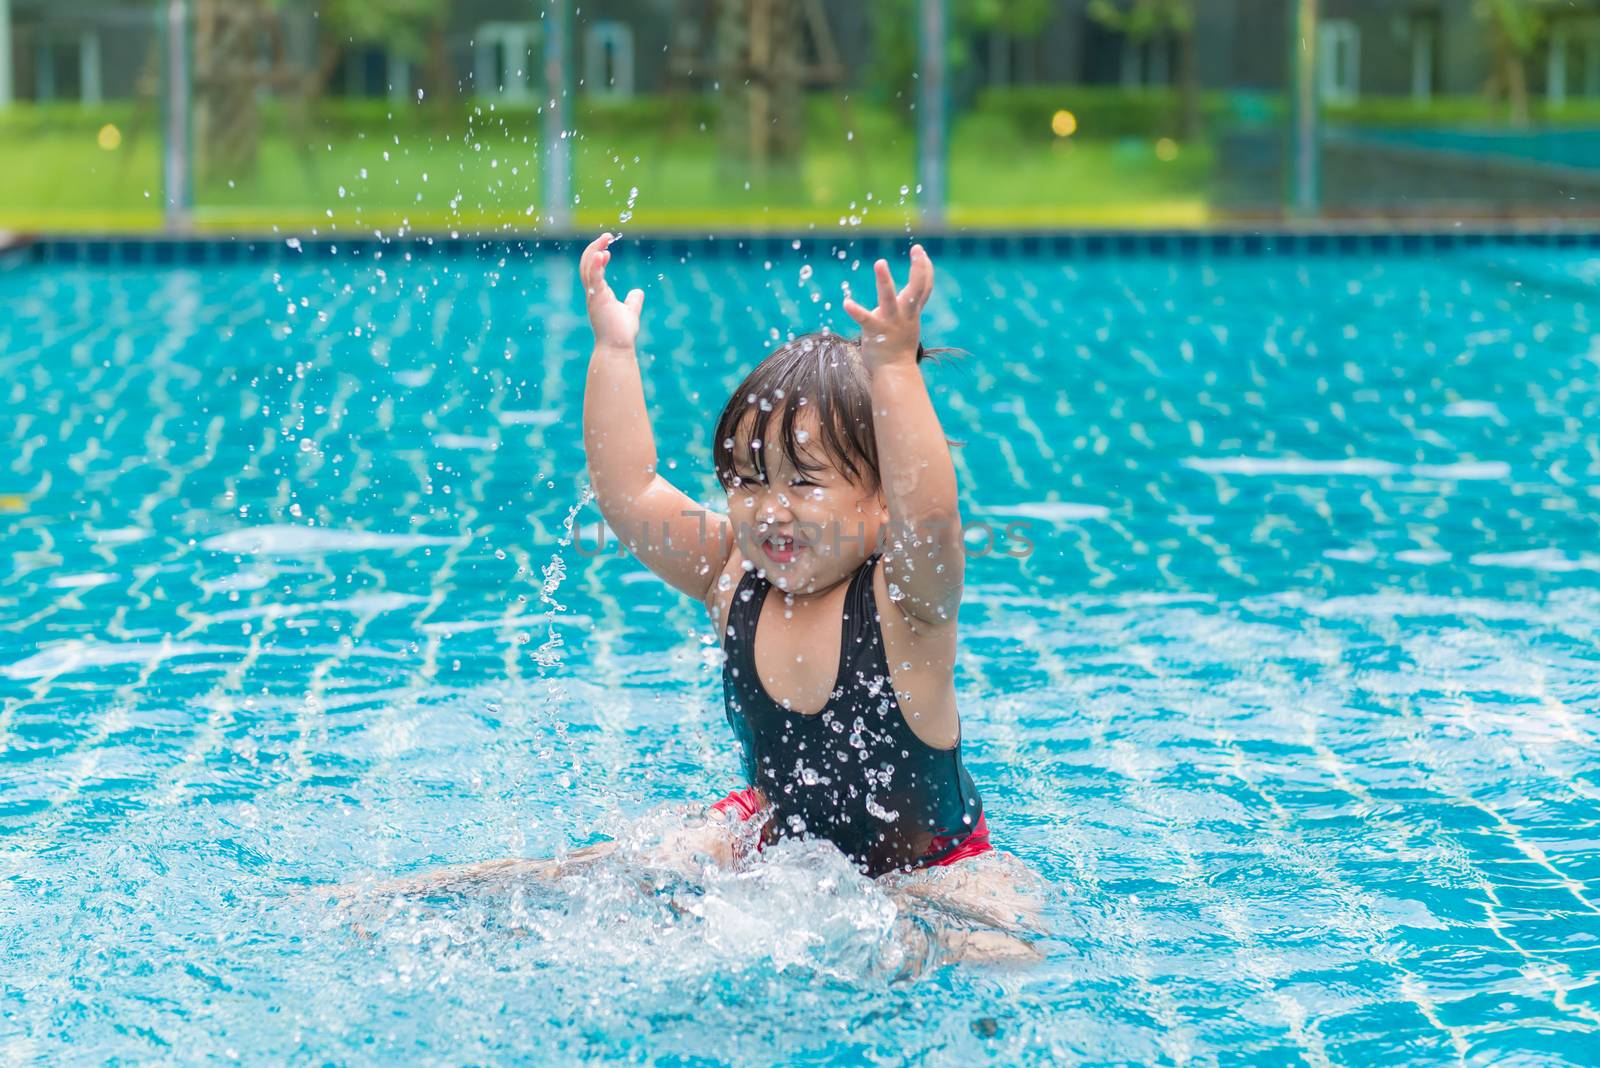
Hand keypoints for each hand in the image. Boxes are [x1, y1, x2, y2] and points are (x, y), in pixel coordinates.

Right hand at [580, 232, 643, 349]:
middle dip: (594, 248)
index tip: (608, 247)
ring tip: (604, 240)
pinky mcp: (597, 300)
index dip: (598, 255)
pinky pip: (593, 279)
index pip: (593, 269)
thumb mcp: (630, 311)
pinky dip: (596, 265)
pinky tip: (602, 254)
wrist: (617, 347)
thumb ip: (632, 301)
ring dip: (594, 252)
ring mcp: (593, 296)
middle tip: (606, 236)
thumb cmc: (621, 333)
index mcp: (598, 293)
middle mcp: (593, 293)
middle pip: (587, 264)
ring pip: (587, 268)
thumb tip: (638, 292)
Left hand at [842, 244, 933, 372]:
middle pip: (917, 288)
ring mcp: (890, 322)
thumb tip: (912, 294)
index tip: (920, 251)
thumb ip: (909, 307)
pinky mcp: (875, 332)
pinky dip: (856, 311)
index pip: (925, 286)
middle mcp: (905, 314)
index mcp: (912, 311)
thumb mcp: (909, 322)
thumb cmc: (899, 347)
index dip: (925, 267)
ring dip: (885, 280)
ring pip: (889, 298)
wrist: (895, 373)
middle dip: (919, 268)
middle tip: (917, 249)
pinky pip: (865, 319)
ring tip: (880, 263)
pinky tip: (846, 302)